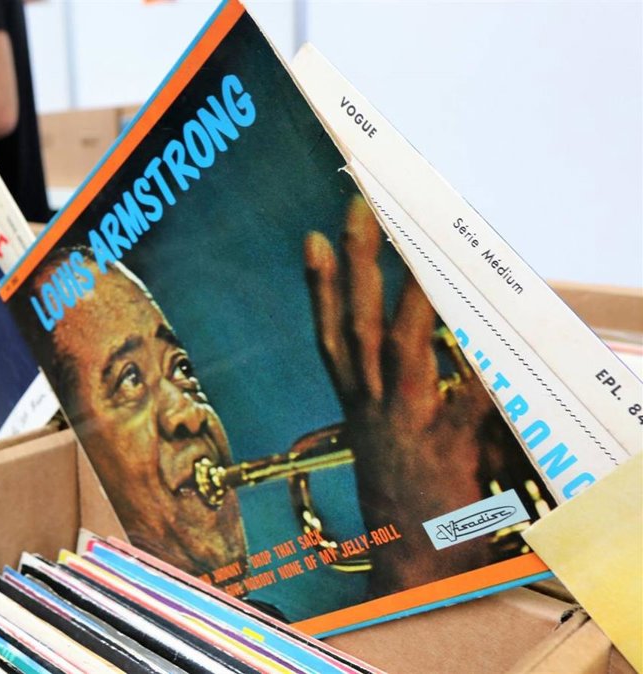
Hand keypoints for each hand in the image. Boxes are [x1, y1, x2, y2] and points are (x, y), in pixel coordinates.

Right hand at [304, 195, 500, 595]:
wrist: (410, 570)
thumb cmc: (404, 509)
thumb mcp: (387, 447)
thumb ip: (396, 401)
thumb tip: (428, 359)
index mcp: (359, 406)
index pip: (332, 336)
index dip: (321, 287)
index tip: (312, 239)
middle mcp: (374, 408)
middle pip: (359, 325)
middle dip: (356, 264)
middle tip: (358, 209)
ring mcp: (407, 426)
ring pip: (401, 348)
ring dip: (407, 293)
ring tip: (414, 246)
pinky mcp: (447, 450)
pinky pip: (464, 398)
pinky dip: (473, 365)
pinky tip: (482, 329)